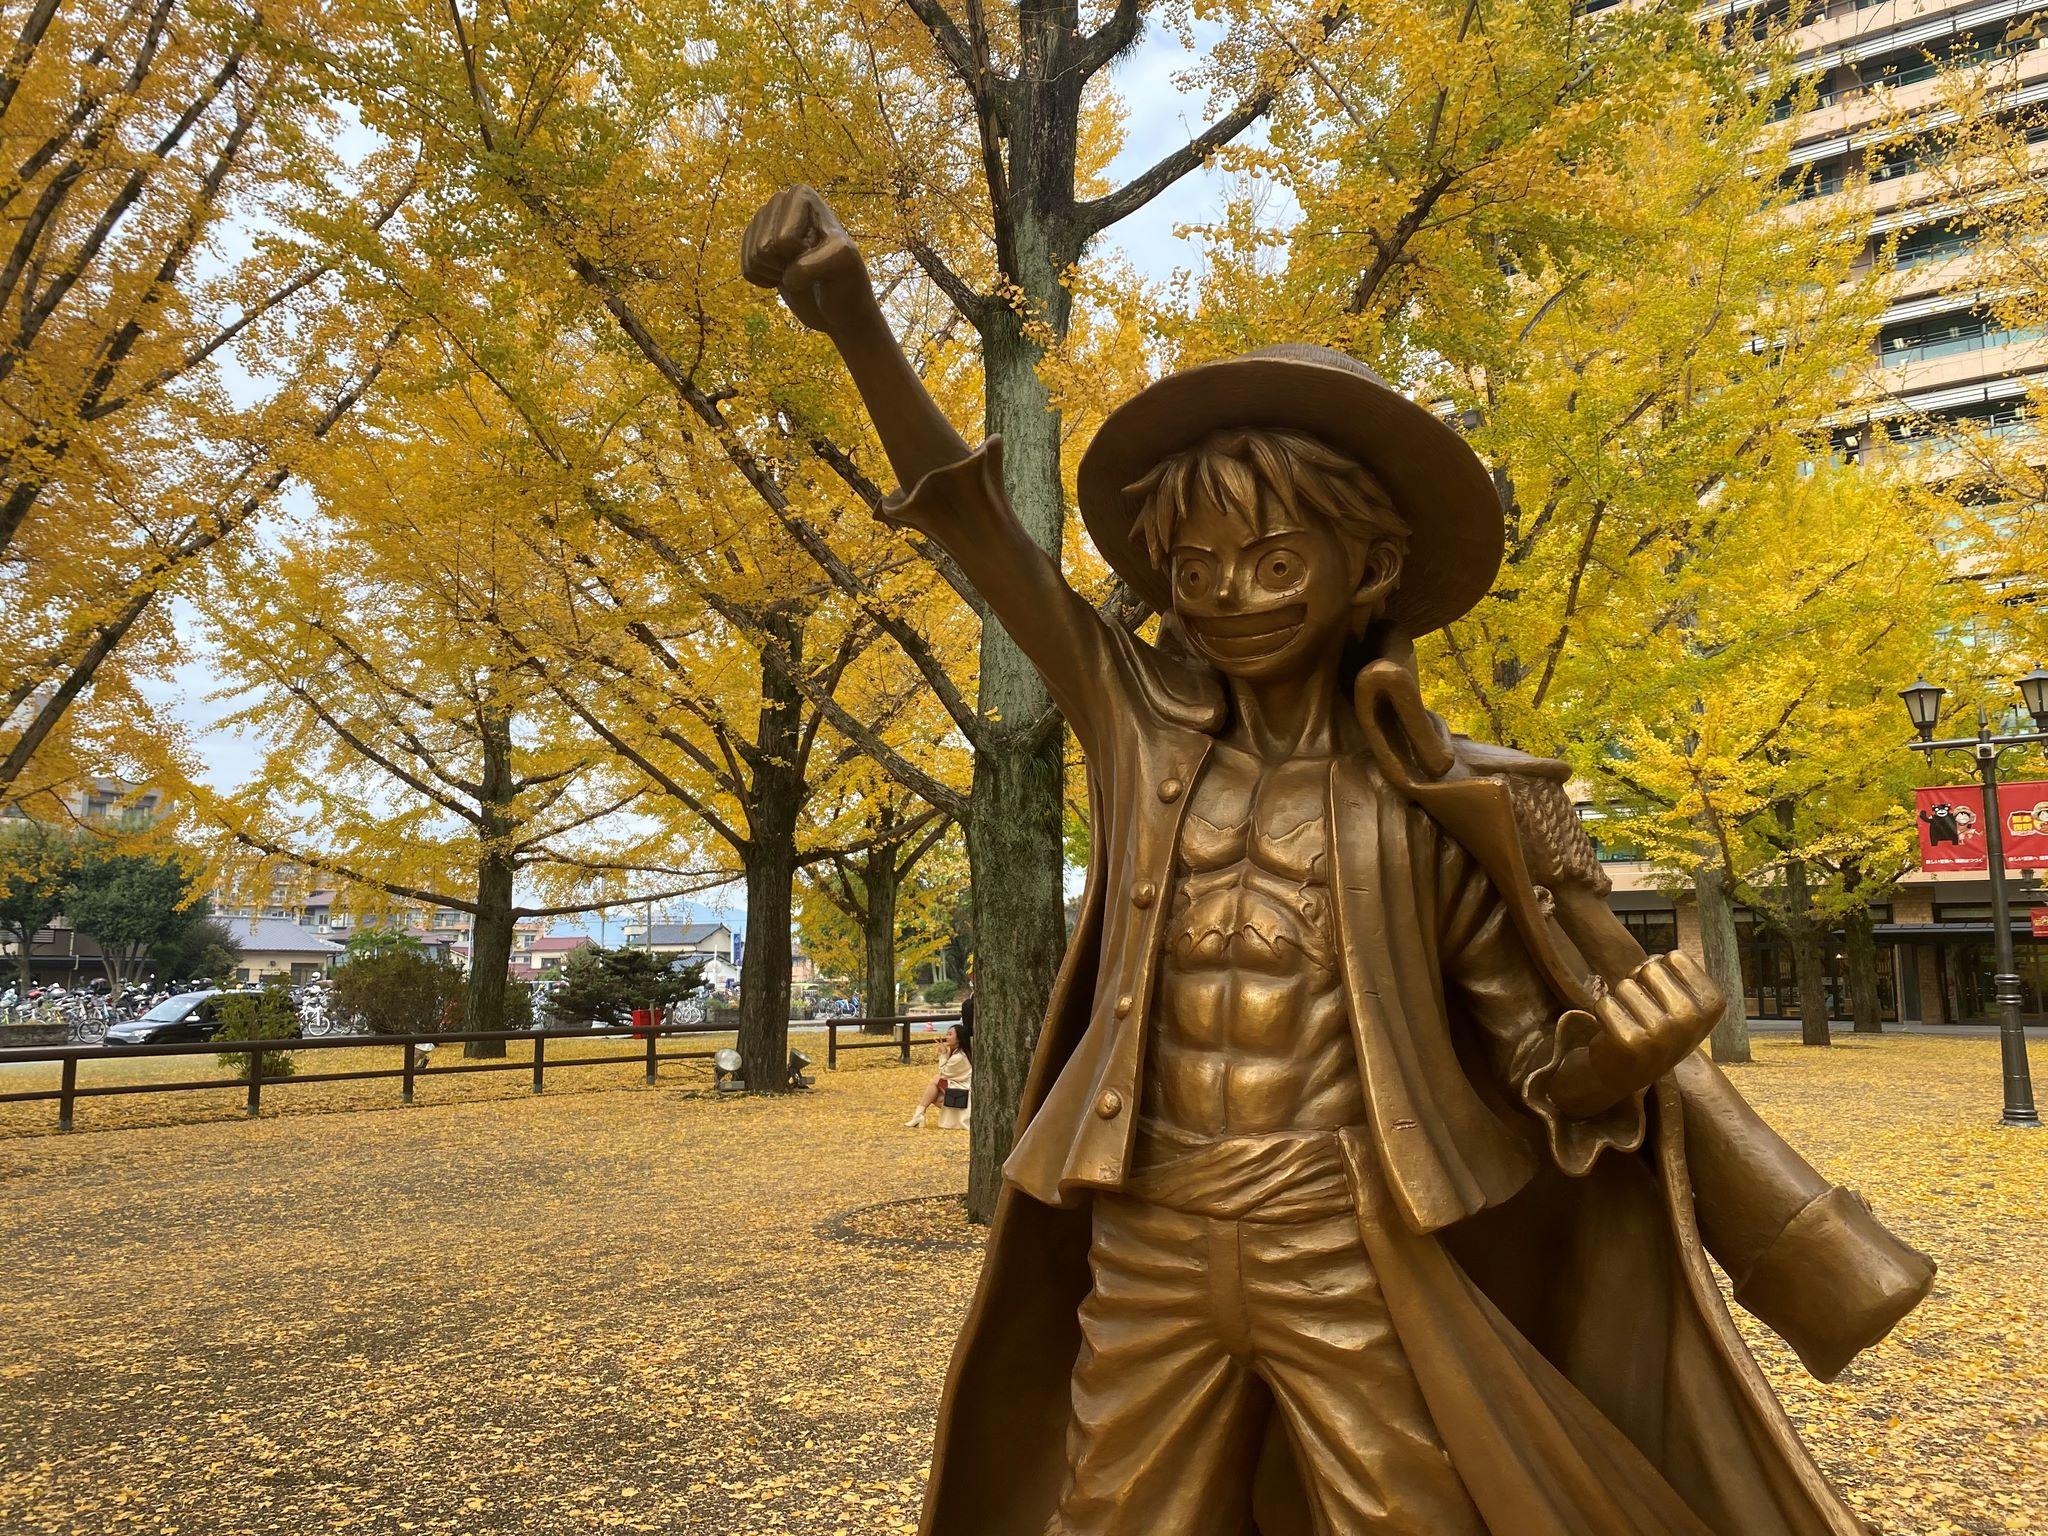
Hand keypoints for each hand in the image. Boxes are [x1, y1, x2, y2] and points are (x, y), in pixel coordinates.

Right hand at [740, 186, 877, 334]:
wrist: (839, 299)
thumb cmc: (845, 277)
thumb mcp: (842, 262)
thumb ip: (813, 263)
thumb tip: (786, 278)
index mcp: (801, 194)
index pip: (784, 239)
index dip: (803, 254)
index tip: (821, 251)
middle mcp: (779, 201)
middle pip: (764, 248)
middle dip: (787, 265)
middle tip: (810, 263)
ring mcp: (763, 221)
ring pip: (754, 259)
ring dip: (778, 274)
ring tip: (799, 269)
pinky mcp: (753, 243)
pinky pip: (748, 271)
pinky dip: (767, 281)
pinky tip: (785, 275)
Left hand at [1585, 951, 1722, 1097]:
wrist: (1628, 1072)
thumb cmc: (1654, 1027)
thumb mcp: (1680, 1000)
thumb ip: (1672, 973)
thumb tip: (1652, 963)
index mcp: (1712, 1004)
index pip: (1676, 957)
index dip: (1660, 971)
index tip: (1662, 995)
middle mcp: (1692, 1018)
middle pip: (1650, 968)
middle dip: (1638, 982)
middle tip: (1641, 1009)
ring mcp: (1662, 1031)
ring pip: (1625, 985)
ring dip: (1620, 999)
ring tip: (1630, 1022)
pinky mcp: (1631, 1040)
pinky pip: (1605, 1003)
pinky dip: (1604, 1012)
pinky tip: (1615, 1032)